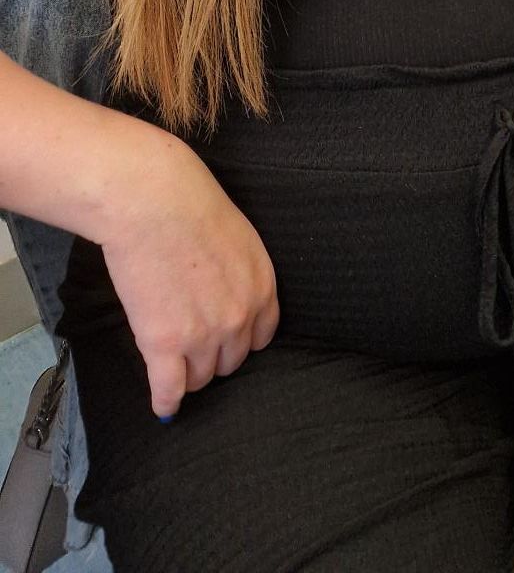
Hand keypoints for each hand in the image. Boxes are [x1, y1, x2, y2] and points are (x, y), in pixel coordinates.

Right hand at [101, 133, 279, 419]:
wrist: (155, 204)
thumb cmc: (191, 208)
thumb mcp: (239, 239)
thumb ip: (240, 276)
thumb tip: (226, 297)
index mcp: (262, 287)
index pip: (261, 338)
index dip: (240, 341)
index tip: (225, 343)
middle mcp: (240, 317)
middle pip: (230, 362)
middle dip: (212, 356)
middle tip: (191, 346)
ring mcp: (203, 335)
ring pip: (200, 378)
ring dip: (187, 375)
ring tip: (173, 366)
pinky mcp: (165, 345)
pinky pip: (169, 391)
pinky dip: (165, 402)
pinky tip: (163, 406)